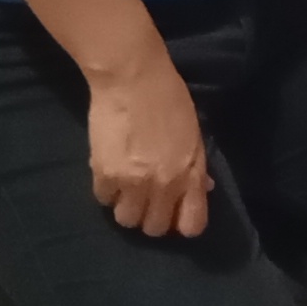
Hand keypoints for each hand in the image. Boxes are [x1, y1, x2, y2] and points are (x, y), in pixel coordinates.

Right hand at [88, 56, 210, 239]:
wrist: (132, 77)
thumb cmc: (168, 98)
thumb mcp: (193, 134)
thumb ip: (195, 167)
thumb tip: (202, 188)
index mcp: (190, 175)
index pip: (192, 225)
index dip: (182, 223)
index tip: (174, 212)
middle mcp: (163, 185)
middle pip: (155, 229)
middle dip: (150, 216)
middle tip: (145, 199)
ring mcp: (132, 182)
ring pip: (126, 220)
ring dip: (126, 207)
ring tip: (125, 188)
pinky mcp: (104, 173)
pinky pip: (103, 199)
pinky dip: (106, 190)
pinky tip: (110, 172)